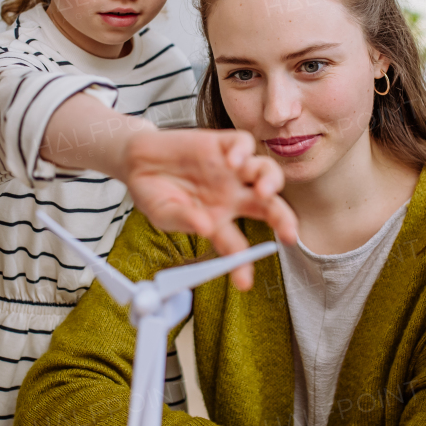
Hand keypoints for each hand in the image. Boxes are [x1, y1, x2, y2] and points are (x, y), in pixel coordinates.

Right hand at [121, 129, 298, 289]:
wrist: (137, 162)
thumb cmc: (154, 193)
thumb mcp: (163, 213)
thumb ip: (183, 220)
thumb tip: (205, 228)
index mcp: (220, 218)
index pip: (238, 244)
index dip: (242, 264)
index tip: (243, 282)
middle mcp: (233, 195)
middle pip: (269, 206)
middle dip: (283, 220)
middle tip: (289, 234)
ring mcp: (230, 169)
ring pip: (265, 171)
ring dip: (270, 181)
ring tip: (262, 191)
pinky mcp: (222, 144)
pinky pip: (243, 143)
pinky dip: (242, 150)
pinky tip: (231, 160)